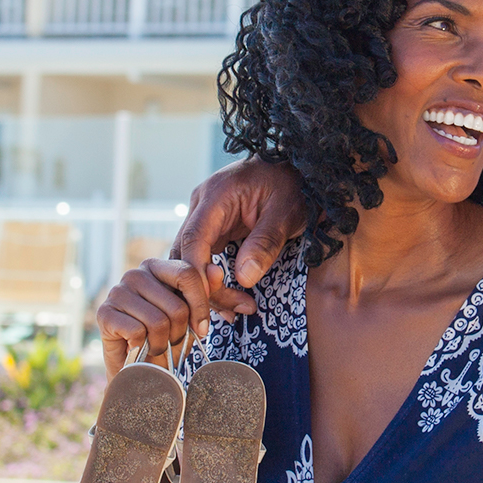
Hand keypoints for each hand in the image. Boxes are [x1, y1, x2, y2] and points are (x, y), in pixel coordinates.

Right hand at [95, 258, 212, 375]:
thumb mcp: (192, 315)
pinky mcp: (104, 313)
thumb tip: (216, 270)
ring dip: (162, 344)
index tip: (202, 329)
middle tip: (171, 341)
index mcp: (157, 267)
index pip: (188, 274)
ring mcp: (117, 292)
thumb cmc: (166, 338)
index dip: (200, 306)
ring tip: (155, 346)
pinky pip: (138, 332)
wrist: (139, 368)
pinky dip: (143, 347)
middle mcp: (135, 274)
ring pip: (158, 322)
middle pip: (176, 305)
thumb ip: (206, 291)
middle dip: (180, 332)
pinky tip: (138, 347)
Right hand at [172, 160, 306, 324]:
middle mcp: (202, 205)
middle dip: (204, 287)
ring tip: (235, 313)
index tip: (211, 298)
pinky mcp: (213, 229)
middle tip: (232, 313)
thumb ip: (265, 243)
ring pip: (190, 260)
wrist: (296, 169)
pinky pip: (203, 259)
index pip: (194, 239)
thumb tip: (244, 279)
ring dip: (208, 289)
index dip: (197, 273)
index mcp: (216, 195)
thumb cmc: (293, 185)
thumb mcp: (287, 212)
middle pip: (186, 254)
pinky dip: (213, 282)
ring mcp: (205, 218)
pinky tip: (229, 303)